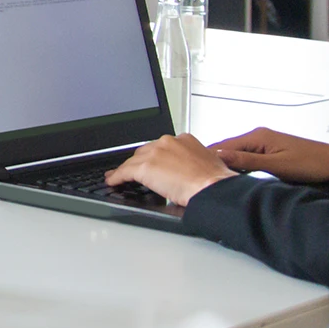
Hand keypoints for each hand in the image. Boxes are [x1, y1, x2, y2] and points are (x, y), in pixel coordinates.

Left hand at [106, 134, 234, 205]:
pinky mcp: (145, 167)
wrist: (212, 188)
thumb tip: (191, 169)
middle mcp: (167, 142)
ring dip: (126, 170)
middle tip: (134, 171)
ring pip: (133, 161)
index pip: (161, 146)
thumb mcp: (208, 163)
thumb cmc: (214, 181)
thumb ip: (194, 161)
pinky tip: (114, 181)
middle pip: (145, 151)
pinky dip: (117, 177)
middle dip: (140, 162)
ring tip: (119, 176)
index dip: (154, 156)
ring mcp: (155, 153)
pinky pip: (125, 172)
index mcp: (183, 139)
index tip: (152, 162)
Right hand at [208, 128, 328, 184]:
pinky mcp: (269, 152)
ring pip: (236, 154)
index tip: (193, 167)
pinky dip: (238, 166)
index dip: (207, 157)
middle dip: (213, 161)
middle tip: (198, 175)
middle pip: (227, 149)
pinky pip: (246, 158)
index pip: (223, 146)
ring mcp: (264, 144)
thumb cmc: (313, 163)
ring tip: (211, 177)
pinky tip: (233, 176)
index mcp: (258, 137)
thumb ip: (247, 161)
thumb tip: (221, 156)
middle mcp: (259, 137)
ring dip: (226, 164)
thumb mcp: (277, 165)